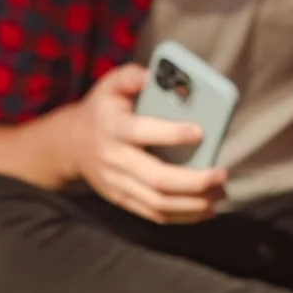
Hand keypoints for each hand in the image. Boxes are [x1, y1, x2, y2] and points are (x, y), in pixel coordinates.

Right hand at [68, 63, 226, 223]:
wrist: (71, 144)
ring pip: (158, 203)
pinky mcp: (121, 200)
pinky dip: (183, 216)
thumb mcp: (110, 85)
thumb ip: (130, 76)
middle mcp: (113, 159)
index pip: (141, 132)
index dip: (171, 134)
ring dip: (193, 203)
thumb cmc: (103, 110)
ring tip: (219, 193)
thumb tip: (154, 76)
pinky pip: (154, 214)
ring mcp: (116, 184)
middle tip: (221, 174)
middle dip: (194, 181)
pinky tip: (206, 209)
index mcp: (112, 128)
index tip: (200, 132)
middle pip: (156, 179)